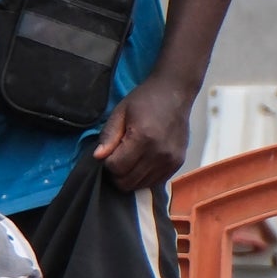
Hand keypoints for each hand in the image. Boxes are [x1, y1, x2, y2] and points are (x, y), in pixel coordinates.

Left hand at [91, 71, 195, 191]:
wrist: (176, 92)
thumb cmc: (145, 99)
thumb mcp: (120, 112)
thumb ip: (108, 136)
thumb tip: (98, 157)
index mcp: (143, 138)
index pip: (116, 167)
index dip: (107, 162)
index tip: (110, 151)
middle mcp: (159, 153)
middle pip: (128, 181)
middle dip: (117, 173)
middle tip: (118, 156)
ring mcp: (171, 160)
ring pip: (140, 185)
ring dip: (130, 176)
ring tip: (131, 158)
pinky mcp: (178, 163)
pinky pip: (155, 182)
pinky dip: (144, 177)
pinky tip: (142, 161)